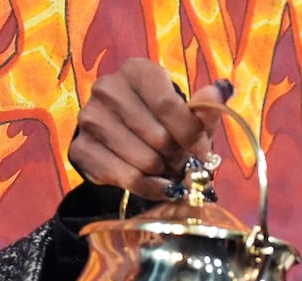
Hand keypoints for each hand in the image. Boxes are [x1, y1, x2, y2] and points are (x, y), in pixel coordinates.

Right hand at [69, 59, 230, 199]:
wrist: (123, 143)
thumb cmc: (162, 124)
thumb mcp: (187, 115)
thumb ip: (204, 108)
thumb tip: (221, 91)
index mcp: (137, 71)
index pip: (168, 106)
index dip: (191, 136)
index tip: (204, 154)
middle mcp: (108, 89)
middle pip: (158, 137)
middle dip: (177, 158)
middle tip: (181, 164)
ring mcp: (90, 118)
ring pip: (143, 161)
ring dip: (163, 174)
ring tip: (166, 170)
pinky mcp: (81, 149)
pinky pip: (125, 178)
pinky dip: (148, 188)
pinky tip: (155, 184)